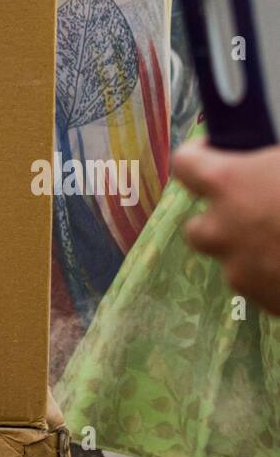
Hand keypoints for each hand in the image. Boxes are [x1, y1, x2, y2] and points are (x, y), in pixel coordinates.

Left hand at [173, 140, 279, 315]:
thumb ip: (274, 160)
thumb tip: (271, 160)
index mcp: (229, 183)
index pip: (186, 164)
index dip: (200, 155)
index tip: (216, 152)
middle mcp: (224, 229)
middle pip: (197, 227)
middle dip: (219, 219)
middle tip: (249, 208)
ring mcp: (243, 272)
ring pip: (232, 263)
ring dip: (249, 252)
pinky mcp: (268, 304)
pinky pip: (262, 288)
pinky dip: (275, 278)